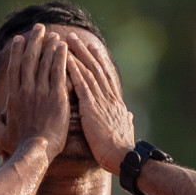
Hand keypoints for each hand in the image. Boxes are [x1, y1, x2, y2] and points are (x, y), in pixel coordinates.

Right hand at [0, 24, 70, 157]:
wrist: (35, 151)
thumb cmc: (19, 146)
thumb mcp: (2, 135)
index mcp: (13, 96)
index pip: (15, 67)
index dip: (17, 51)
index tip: (20, 39)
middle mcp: (26, 89)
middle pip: (30, 59)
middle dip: (34, 41)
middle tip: (39, 28)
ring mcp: (41, 91)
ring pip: (45, 62)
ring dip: (49, 46)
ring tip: (53, 35)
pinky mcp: (56, 96)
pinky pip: (58, 71)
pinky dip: (60, 57)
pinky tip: (63, 46)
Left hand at [66, 33, 135, 173]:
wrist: (124, 158)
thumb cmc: (123, 151)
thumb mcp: (126, 131)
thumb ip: (126, 121)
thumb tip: (130, 116)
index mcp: (116, 104)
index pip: (107, 77)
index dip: (100, 61)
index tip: (93, 48)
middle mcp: (109, 98)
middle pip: (97, 68)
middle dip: (86, 52)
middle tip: (76, 37)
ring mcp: (101, 101)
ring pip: (89, 71)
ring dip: (78, 54)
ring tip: (68, 40)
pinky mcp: (92, 107)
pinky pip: (81, 84)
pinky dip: (74, 70)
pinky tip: (65, 59)